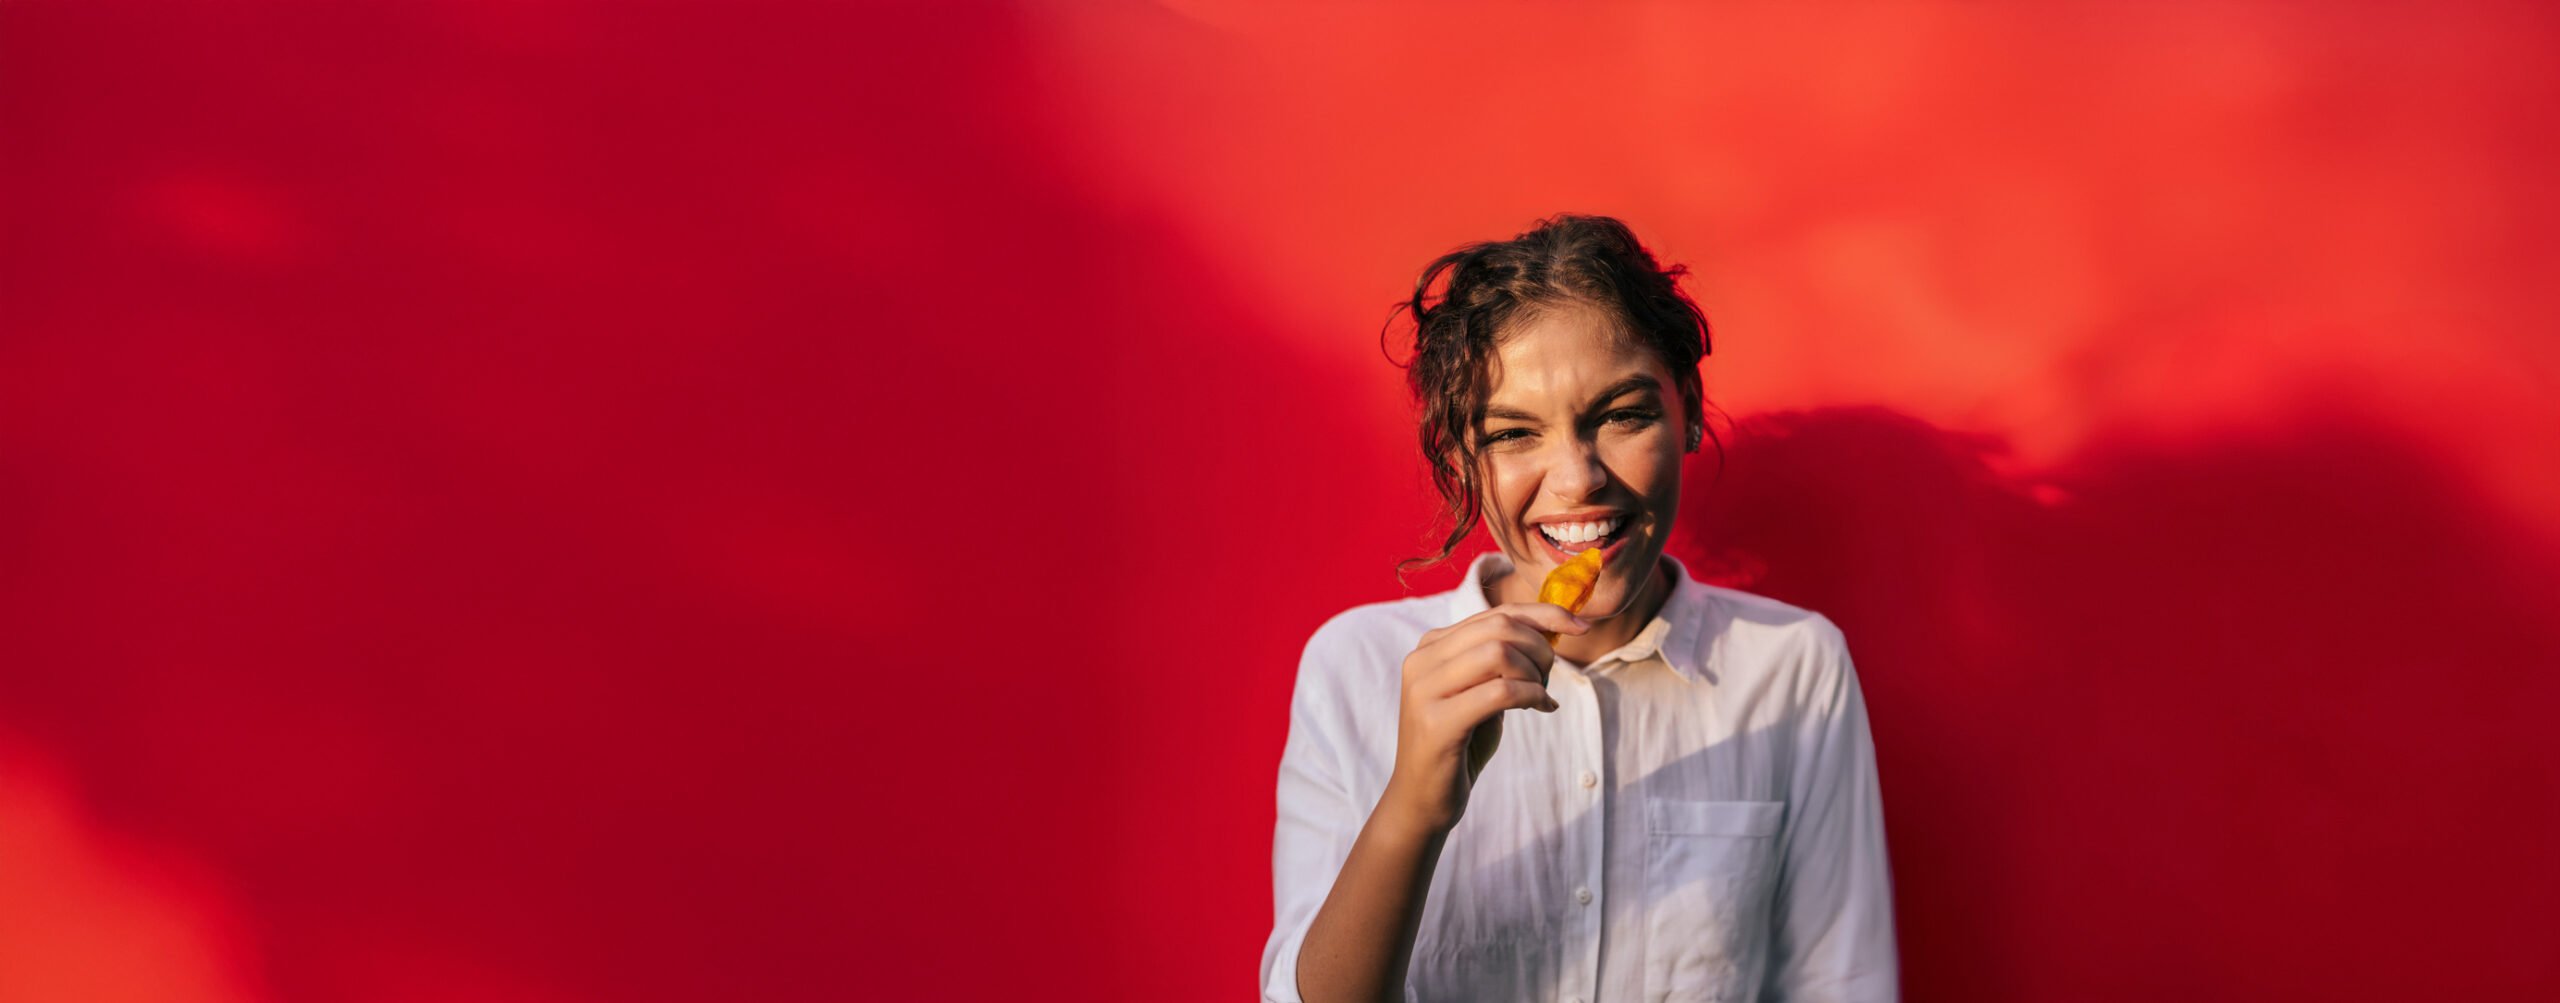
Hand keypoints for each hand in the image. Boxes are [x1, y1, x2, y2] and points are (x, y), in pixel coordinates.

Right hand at [1381, 602, 1587, 833]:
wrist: (1421, 799)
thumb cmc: (1460, 744)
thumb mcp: (1481, 692)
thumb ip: (1502, 661)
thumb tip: (1550, 630)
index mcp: (1430, 647)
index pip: (1494, 613)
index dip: (1544, 614)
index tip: (1579, 625)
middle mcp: (1422, 661)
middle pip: (1498, 627)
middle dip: (1540, 647)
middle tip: (1550, 677)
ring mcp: (1425, 691)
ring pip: (1499, 653)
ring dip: (1534, 673)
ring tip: (1540, 695)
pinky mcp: (1437, 723)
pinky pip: (1500, 692)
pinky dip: (1532, 696)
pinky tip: (1542, 708)